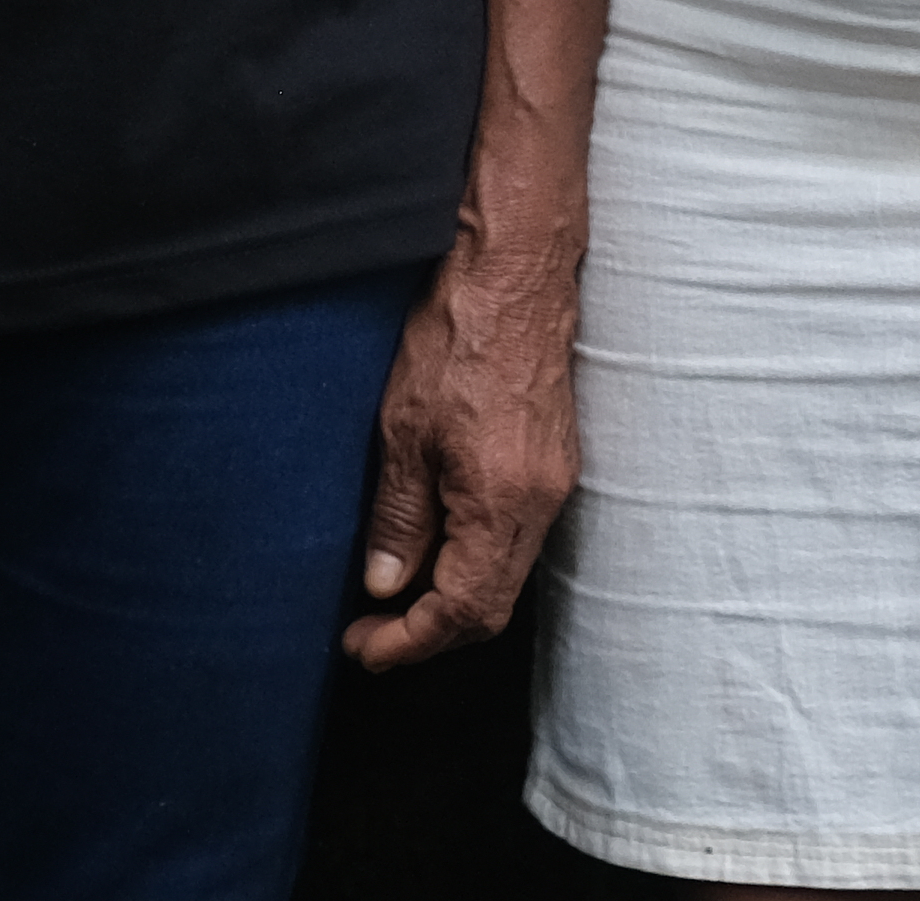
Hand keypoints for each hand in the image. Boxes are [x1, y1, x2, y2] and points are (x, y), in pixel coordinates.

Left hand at [345, 230, 581, 668]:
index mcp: (503, 502)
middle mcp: (541, 502)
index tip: (364, 647)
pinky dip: (474, 561)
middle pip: (492, 608)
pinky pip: (517, 539)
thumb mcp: (405, 429)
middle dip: (430, 635)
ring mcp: (555, 482)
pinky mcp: (554, 461)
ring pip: (507, 576)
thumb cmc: (460, 335)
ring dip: (452, 600)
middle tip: (372, 635)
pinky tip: (434, 546)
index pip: (462, 610)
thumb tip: (386, 584)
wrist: (517, 271)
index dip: (409, 642)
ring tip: (394, 596)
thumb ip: (400, 517)